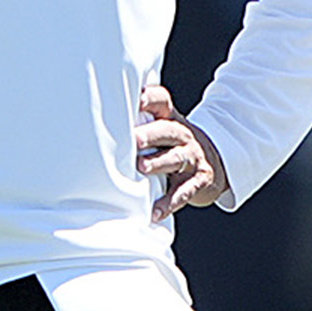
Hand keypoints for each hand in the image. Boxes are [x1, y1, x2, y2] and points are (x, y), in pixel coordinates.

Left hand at [134, 85, 227, 218]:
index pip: (162, 101)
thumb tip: (96, 120)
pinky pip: (183, 192)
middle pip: (168, 131)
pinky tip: (155, 211)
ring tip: (143, 167)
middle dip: (151, 134)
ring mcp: (193, 158)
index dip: (150, 99)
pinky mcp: (199, 181)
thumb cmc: (175, 144)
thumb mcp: (163, 127)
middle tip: (134, 139)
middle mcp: (183, 135)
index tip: (138, 99)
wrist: (216, 162)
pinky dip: (168, 203)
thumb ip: (139, 122)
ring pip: (176, 159)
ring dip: (158, 163)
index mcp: (170, 119)